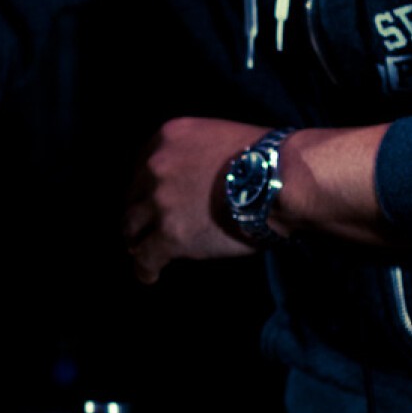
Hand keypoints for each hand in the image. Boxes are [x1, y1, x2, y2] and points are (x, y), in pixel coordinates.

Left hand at [123, 116, 268, 282]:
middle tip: (143, 228)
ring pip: (131, 227)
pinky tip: (149, 275)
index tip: (149, 199)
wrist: (280, 181)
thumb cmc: (266, 158)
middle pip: (133, 196)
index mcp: (167, 138)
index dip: (145, 187)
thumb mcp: (217, 137)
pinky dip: (145, 269)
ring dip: (137, 240)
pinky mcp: (169, 235)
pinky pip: (145, 257)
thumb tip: (194, 180)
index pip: (141, 166)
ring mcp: (160, 202)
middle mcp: (155, 166)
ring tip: (142, 251)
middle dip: (138, 213)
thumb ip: (195, 155)